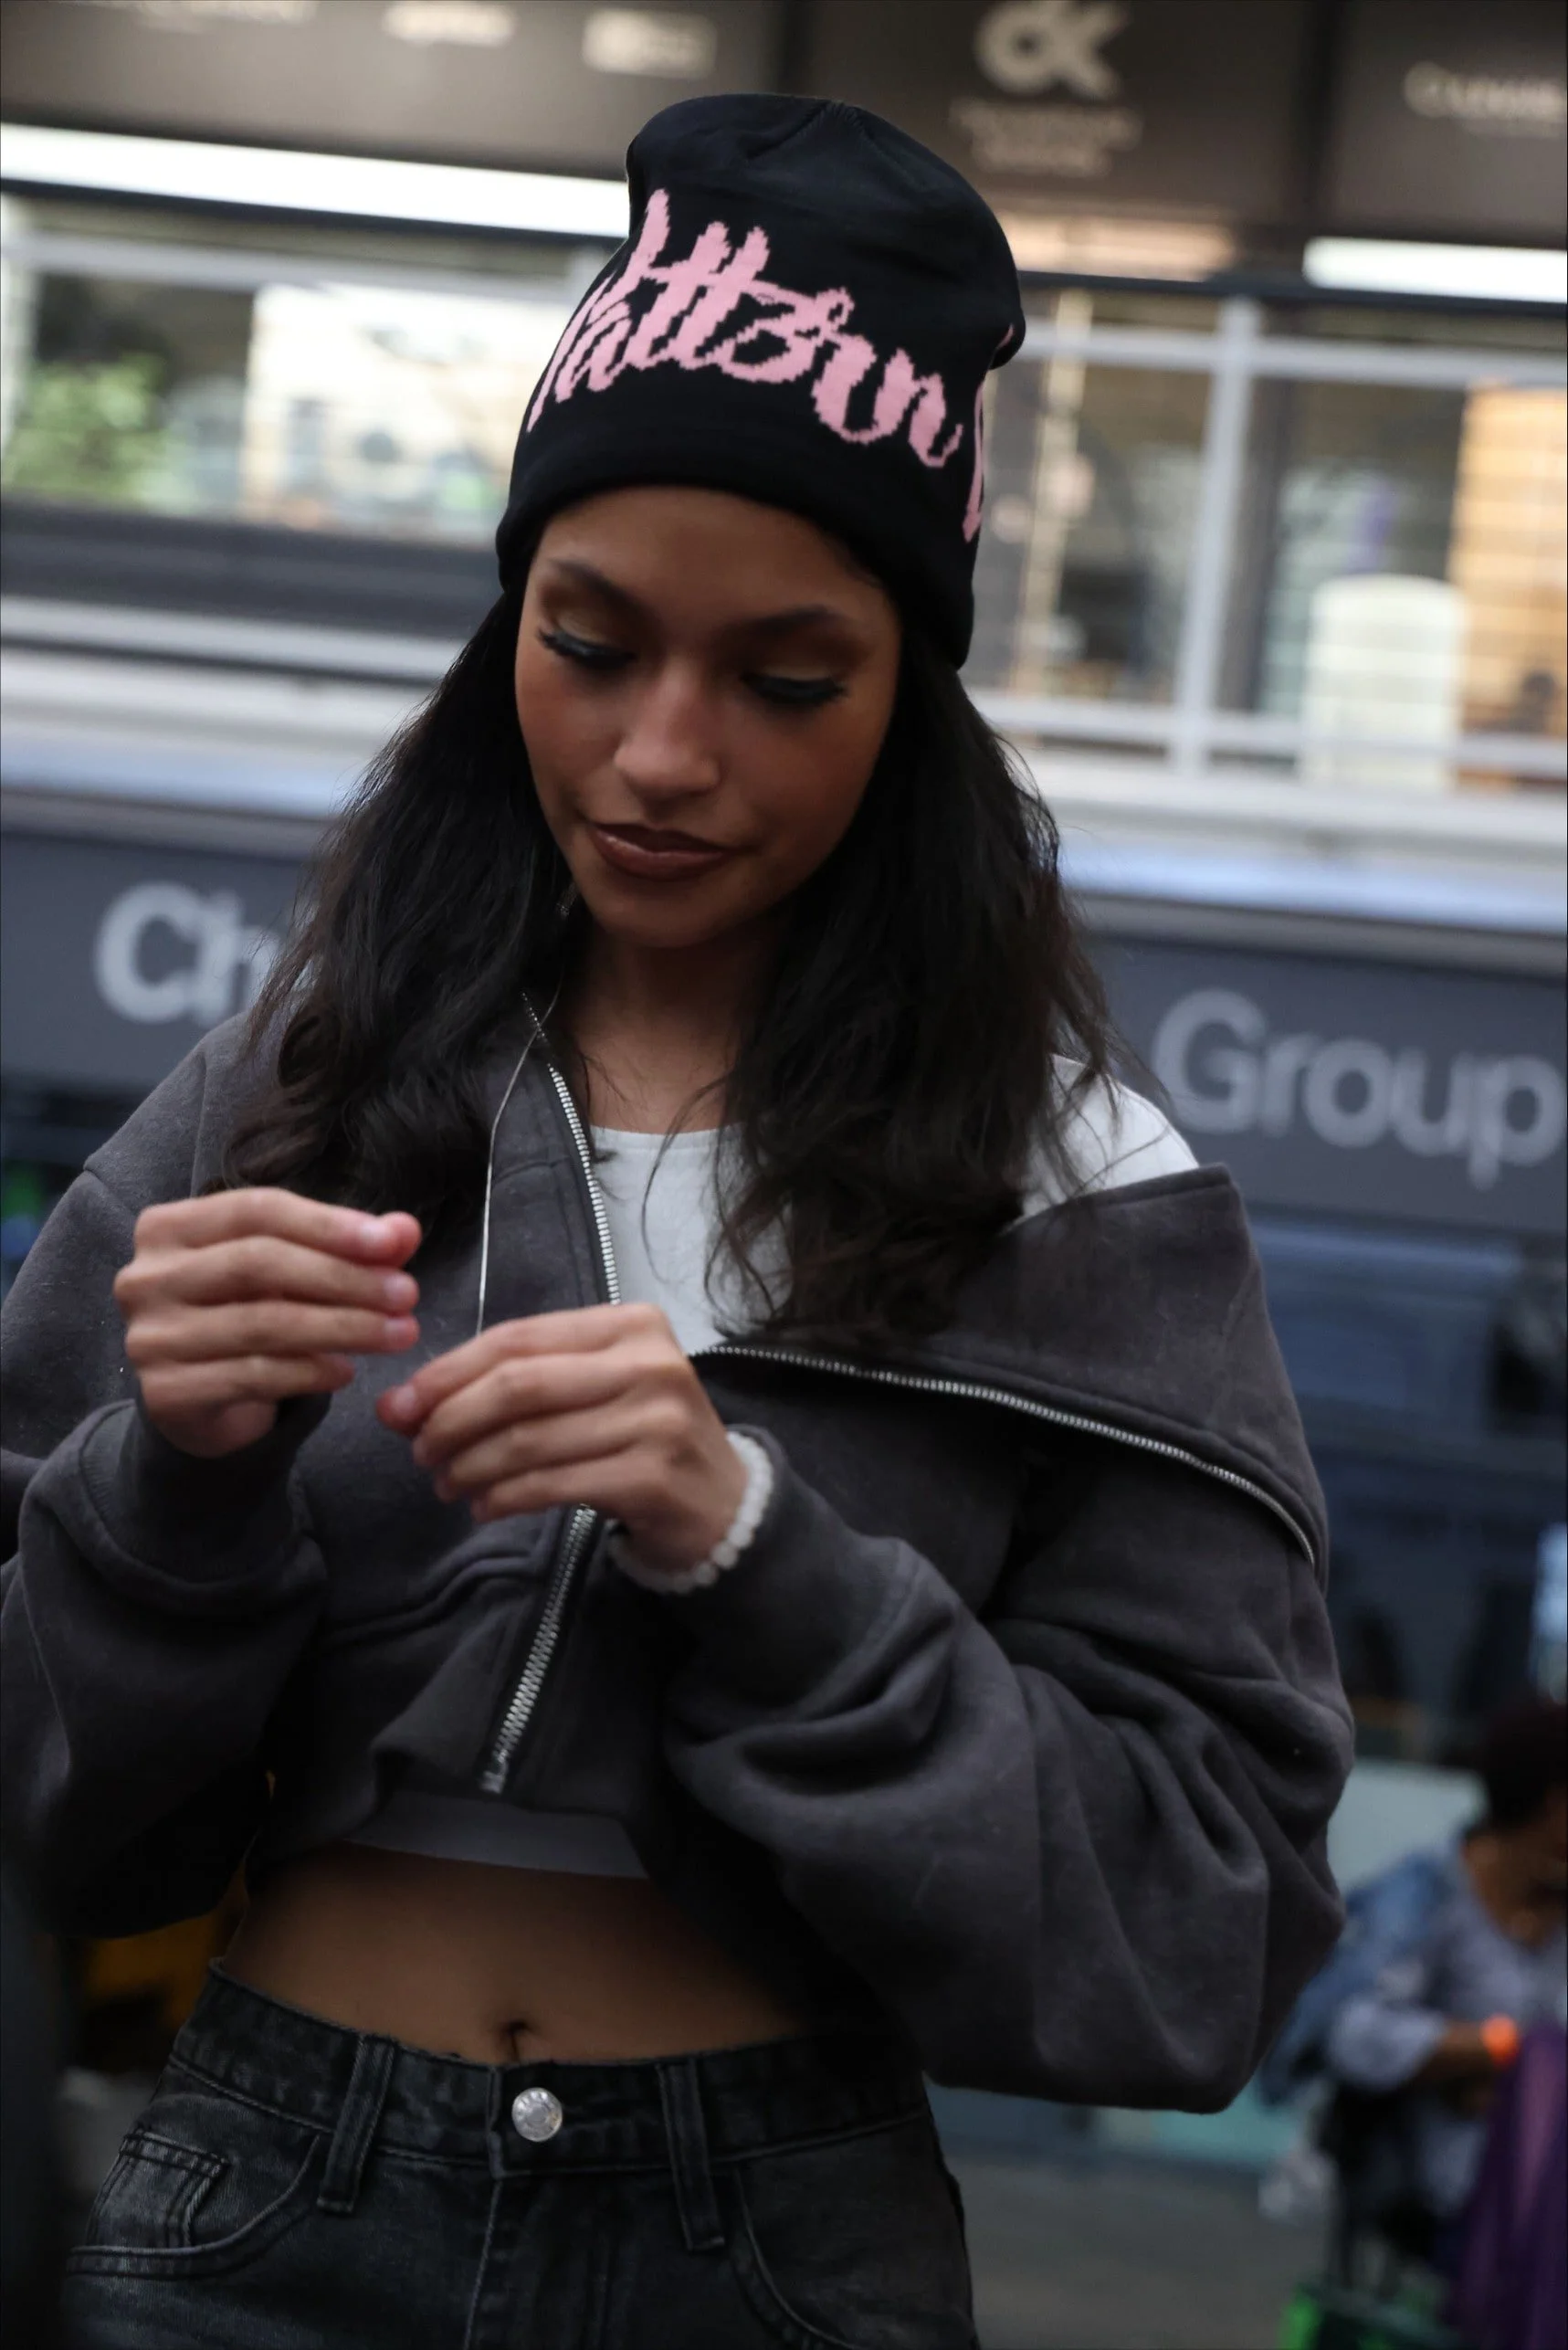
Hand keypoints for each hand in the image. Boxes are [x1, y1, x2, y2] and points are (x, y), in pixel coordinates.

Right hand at [116, 1189, 421, 1458]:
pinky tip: (349, 1371)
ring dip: (343, 1327)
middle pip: (258, 1263)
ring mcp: (149, 1337)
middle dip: (343, 1277)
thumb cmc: (245, 1314)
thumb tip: (405, 1230)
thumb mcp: (293, 1272)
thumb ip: (346, 1247)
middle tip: (406, 1294)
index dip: (328, 1224)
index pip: (256, 1210)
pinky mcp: (165, 1392)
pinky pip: (252, 1376)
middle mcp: (146, 1277)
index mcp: (169, 1227)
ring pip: (261, 1324)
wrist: (197, 1400)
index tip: (392, 1244)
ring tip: (399, 1334)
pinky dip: (310, 1373)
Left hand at [377, 1303, 745, 1575]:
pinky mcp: (652, 1476)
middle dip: (452, 1420)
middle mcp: (648, 1363)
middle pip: (519, 1386)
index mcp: (629, 1325)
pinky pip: (552, 1484)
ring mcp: (656, 1420)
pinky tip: (485, 1507)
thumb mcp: (592, 1389)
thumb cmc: (644, 1436)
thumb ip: (513, 1384)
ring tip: (447, 1484)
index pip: (518, 1338)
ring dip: (471, 1466)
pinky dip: (504, 1497)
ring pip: (529, 1440)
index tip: (402, 1405)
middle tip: (420, 1452)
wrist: (722, 1503)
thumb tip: (405, 1404)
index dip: (449, 1371)